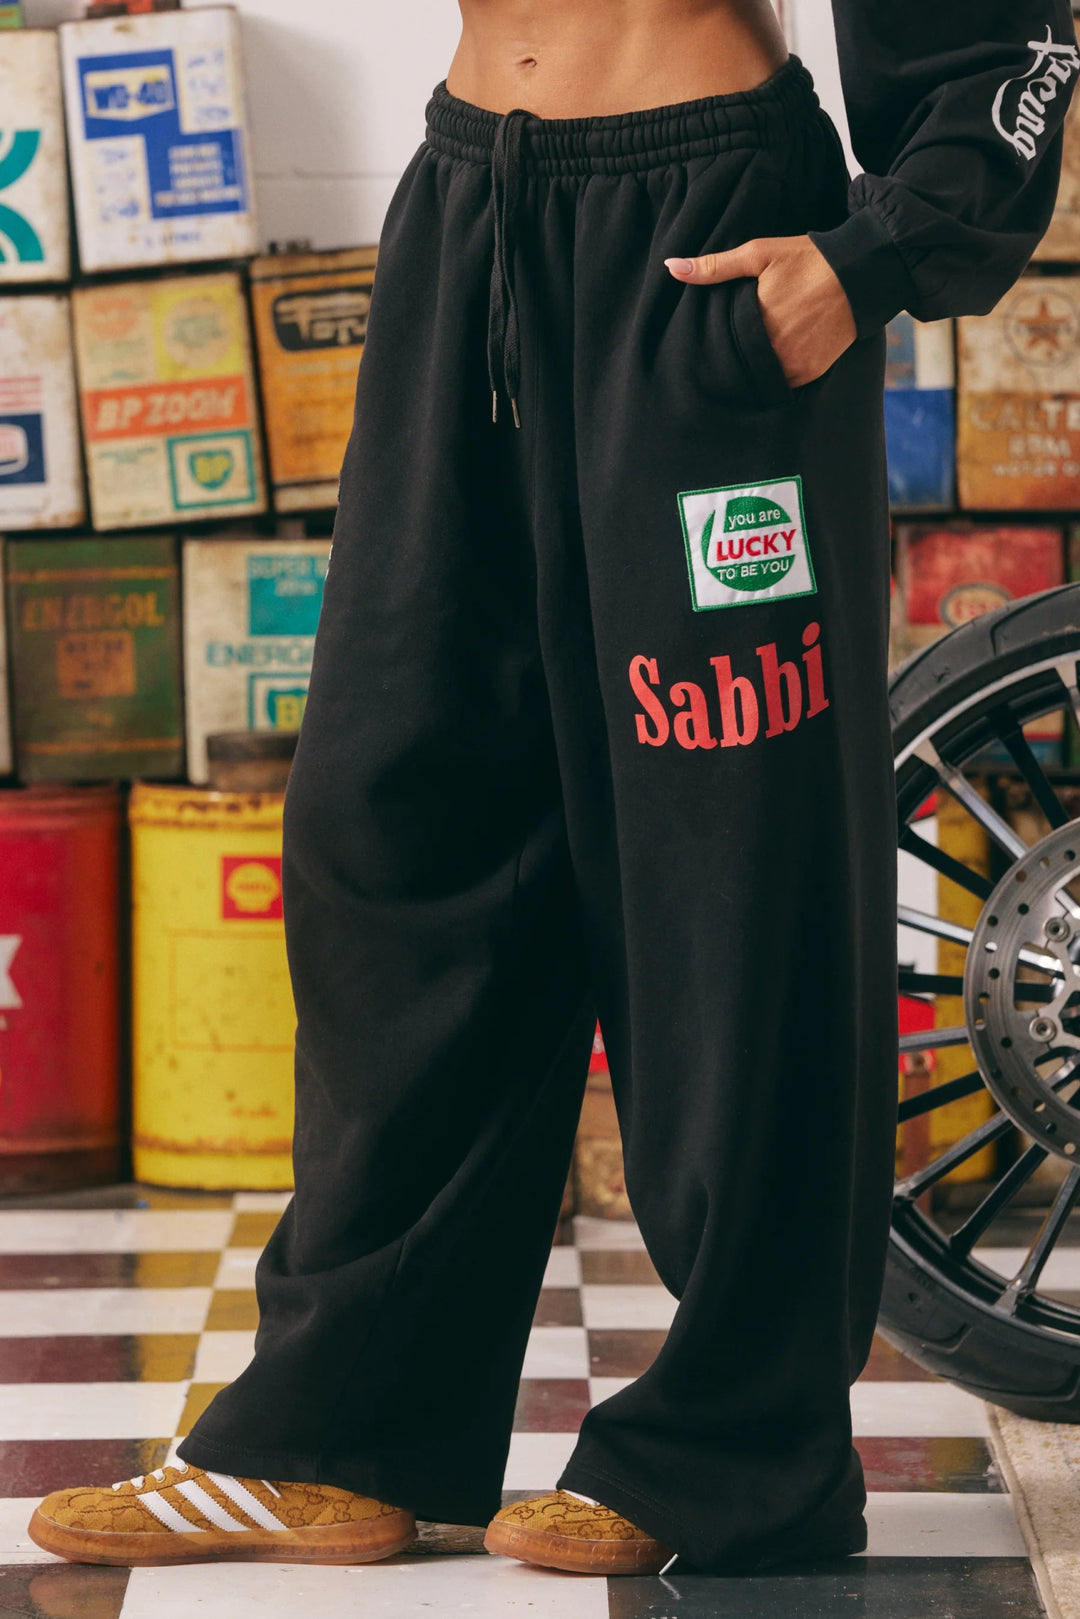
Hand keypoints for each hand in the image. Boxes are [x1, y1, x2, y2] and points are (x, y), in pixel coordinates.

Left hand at [664, 235, 856, 387]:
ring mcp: (793, 365)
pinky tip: (767, 363)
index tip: (701, 347)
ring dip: (751, 372)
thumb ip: (714, 266)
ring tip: (743, 359)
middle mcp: (774, 350)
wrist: (859, 273)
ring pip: (759, 378)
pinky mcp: (810, 373)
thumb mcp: (758, 254)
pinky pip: (783, 384)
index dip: (710, 348)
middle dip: (729, 362)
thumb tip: (671, 267)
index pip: (720, 347)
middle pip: (739, 366)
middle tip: (721, 355)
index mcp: (755, 323)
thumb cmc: (806, 260)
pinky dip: (774, 376)